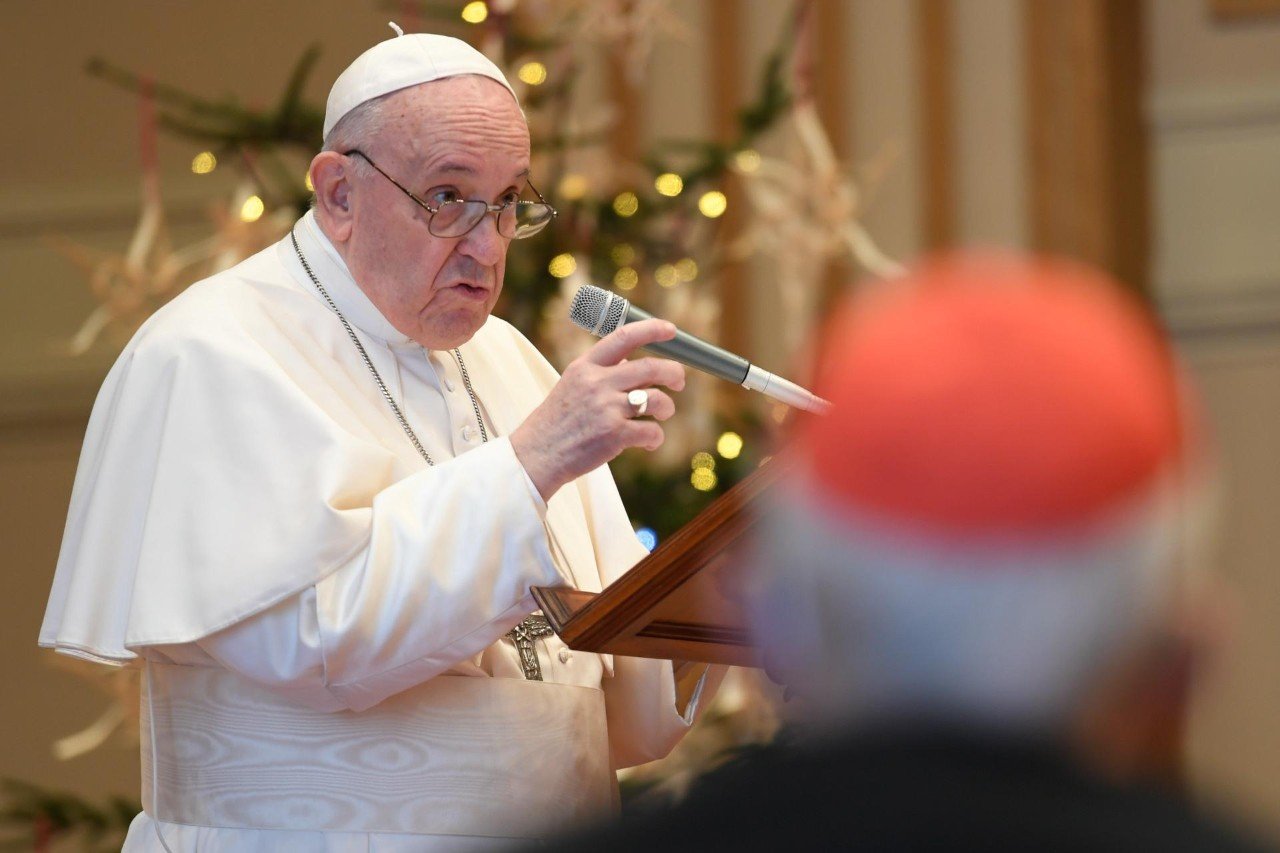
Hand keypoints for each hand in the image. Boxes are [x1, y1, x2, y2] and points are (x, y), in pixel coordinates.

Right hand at [511, 319, 685, 500]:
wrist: (537, 455)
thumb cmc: (557, 422)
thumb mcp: (572, 385)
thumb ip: (601, 373)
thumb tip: (635, 364)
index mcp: (586, 366)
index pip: (624, 336)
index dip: (652, 329)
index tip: (670, 329)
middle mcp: (597, 383)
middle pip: (651, 367)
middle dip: (674, 373)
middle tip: (679, 381)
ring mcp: (607, 409)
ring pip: (657, 399)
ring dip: (667, 407)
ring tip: (662, 414)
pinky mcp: (615, 435)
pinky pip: (653, 431)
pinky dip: (655, 438)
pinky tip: (647, 442)